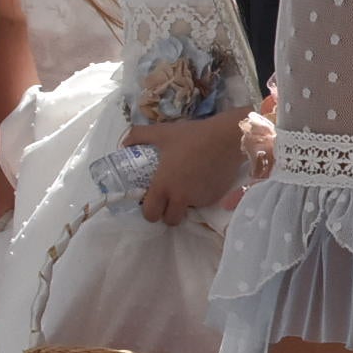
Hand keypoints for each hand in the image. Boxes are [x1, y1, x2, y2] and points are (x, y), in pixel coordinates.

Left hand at [123, 108, 251, 223]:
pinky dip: (199, 197)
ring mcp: (199, 199)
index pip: (150, 214)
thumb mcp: (162, 132)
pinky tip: (201, 181)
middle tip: (168, 200)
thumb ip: (139, 136)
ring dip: (184, 205)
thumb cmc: (192, 136)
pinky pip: (203, 203)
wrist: (227, 138)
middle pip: (170, 220)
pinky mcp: (215, 198)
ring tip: (186, 187)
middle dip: (167, 213)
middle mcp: (181, 197)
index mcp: (164, 185)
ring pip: (188, 212)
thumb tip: (125, 144)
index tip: (150, 202)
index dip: (149, 211)